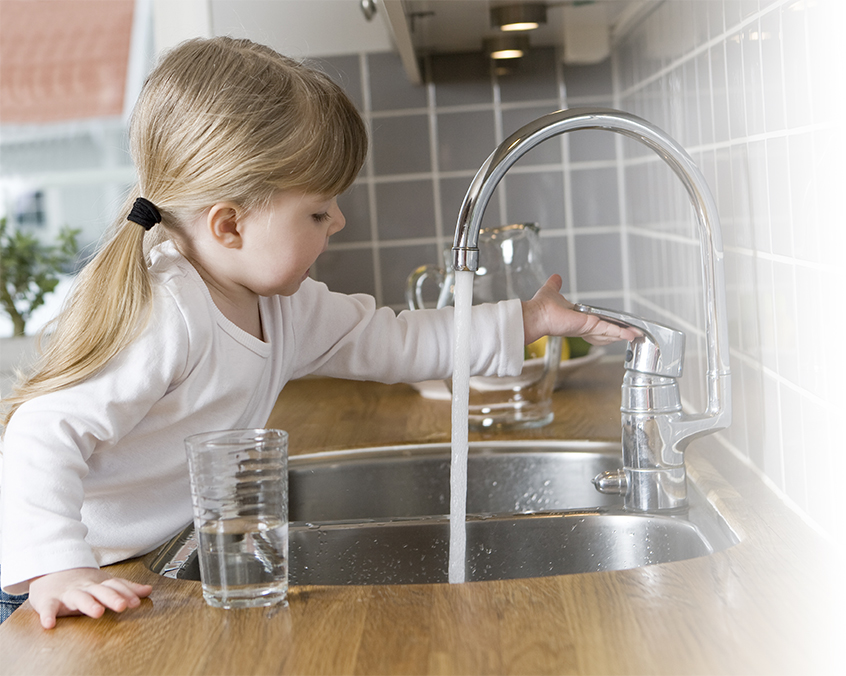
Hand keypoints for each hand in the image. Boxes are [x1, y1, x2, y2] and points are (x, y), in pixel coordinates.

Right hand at [27, 567, 152, 628]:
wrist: (50, 571)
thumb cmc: (81, 582)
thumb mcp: (104, 583)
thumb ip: (125, 588)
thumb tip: (148, 590)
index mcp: (99, 584)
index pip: (115, 586)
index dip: (127, 593)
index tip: (137, 602)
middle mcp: (86, 587)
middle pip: (101, 591)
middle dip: (112, 598)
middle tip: (122, 606)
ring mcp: (67, 593)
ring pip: (79, 598)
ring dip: (88, 604)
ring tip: (97, 612)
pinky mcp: (48, 600)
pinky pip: (48, 608)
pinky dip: (48, 615)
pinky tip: (50, 624)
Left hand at [521, 274, 640, 345]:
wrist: (537, 315)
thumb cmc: (541, 308)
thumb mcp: (552, 291)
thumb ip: (556, 285)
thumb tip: (556, 277)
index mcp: (577, 319)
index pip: (595, 324)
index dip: (606, 326)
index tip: (616, 326)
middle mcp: (583, 325)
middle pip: (605, 331)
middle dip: (618, 333)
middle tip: (632, 333)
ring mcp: (587, 327)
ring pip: (609, 332)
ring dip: (622, 333)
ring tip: (635, 334)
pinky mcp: (589, 326)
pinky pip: (608, 330)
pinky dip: (619, 332)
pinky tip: (630, 334)